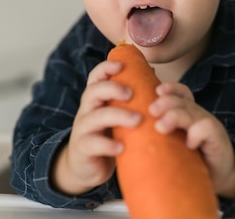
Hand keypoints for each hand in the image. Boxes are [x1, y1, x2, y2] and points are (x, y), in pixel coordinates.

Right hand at [52, 60, 140, 194]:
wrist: (86, 169)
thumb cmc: (108, 136)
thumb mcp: (116, 115)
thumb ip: (130, 99)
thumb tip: (152, 74)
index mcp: (96, 100)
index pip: (96, 77)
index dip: (106, 68)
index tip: (121, 66)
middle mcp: (87, 110)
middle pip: (93, 91)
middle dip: (112, 89)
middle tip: (131, 94)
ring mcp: (83, 129)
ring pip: (95, 117)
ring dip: (117, 116)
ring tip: (137, 120)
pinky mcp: (83, 149)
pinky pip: (93, 144)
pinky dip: (108, 145)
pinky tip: (121, 147)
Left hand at [148, 82, 234, 197]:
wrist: (218, 175)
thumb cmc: (189, 159)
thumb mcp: (172, 143)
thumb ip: (158, 132)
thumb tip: (129, 129)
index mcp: (186, 112)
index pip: (180, 92)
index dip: (170, 89)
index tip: (156, 91)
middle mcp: (197, 115)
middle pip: (181, 101)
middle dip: (165, 102)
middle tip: (152, 111)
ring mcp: (208, 124)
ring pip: (191, 112)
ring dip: (175, 117)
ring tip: (161, 127)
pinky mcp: (217, 138)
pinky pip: (206, 128)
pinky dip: (196, 133)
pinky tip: (189, 144)